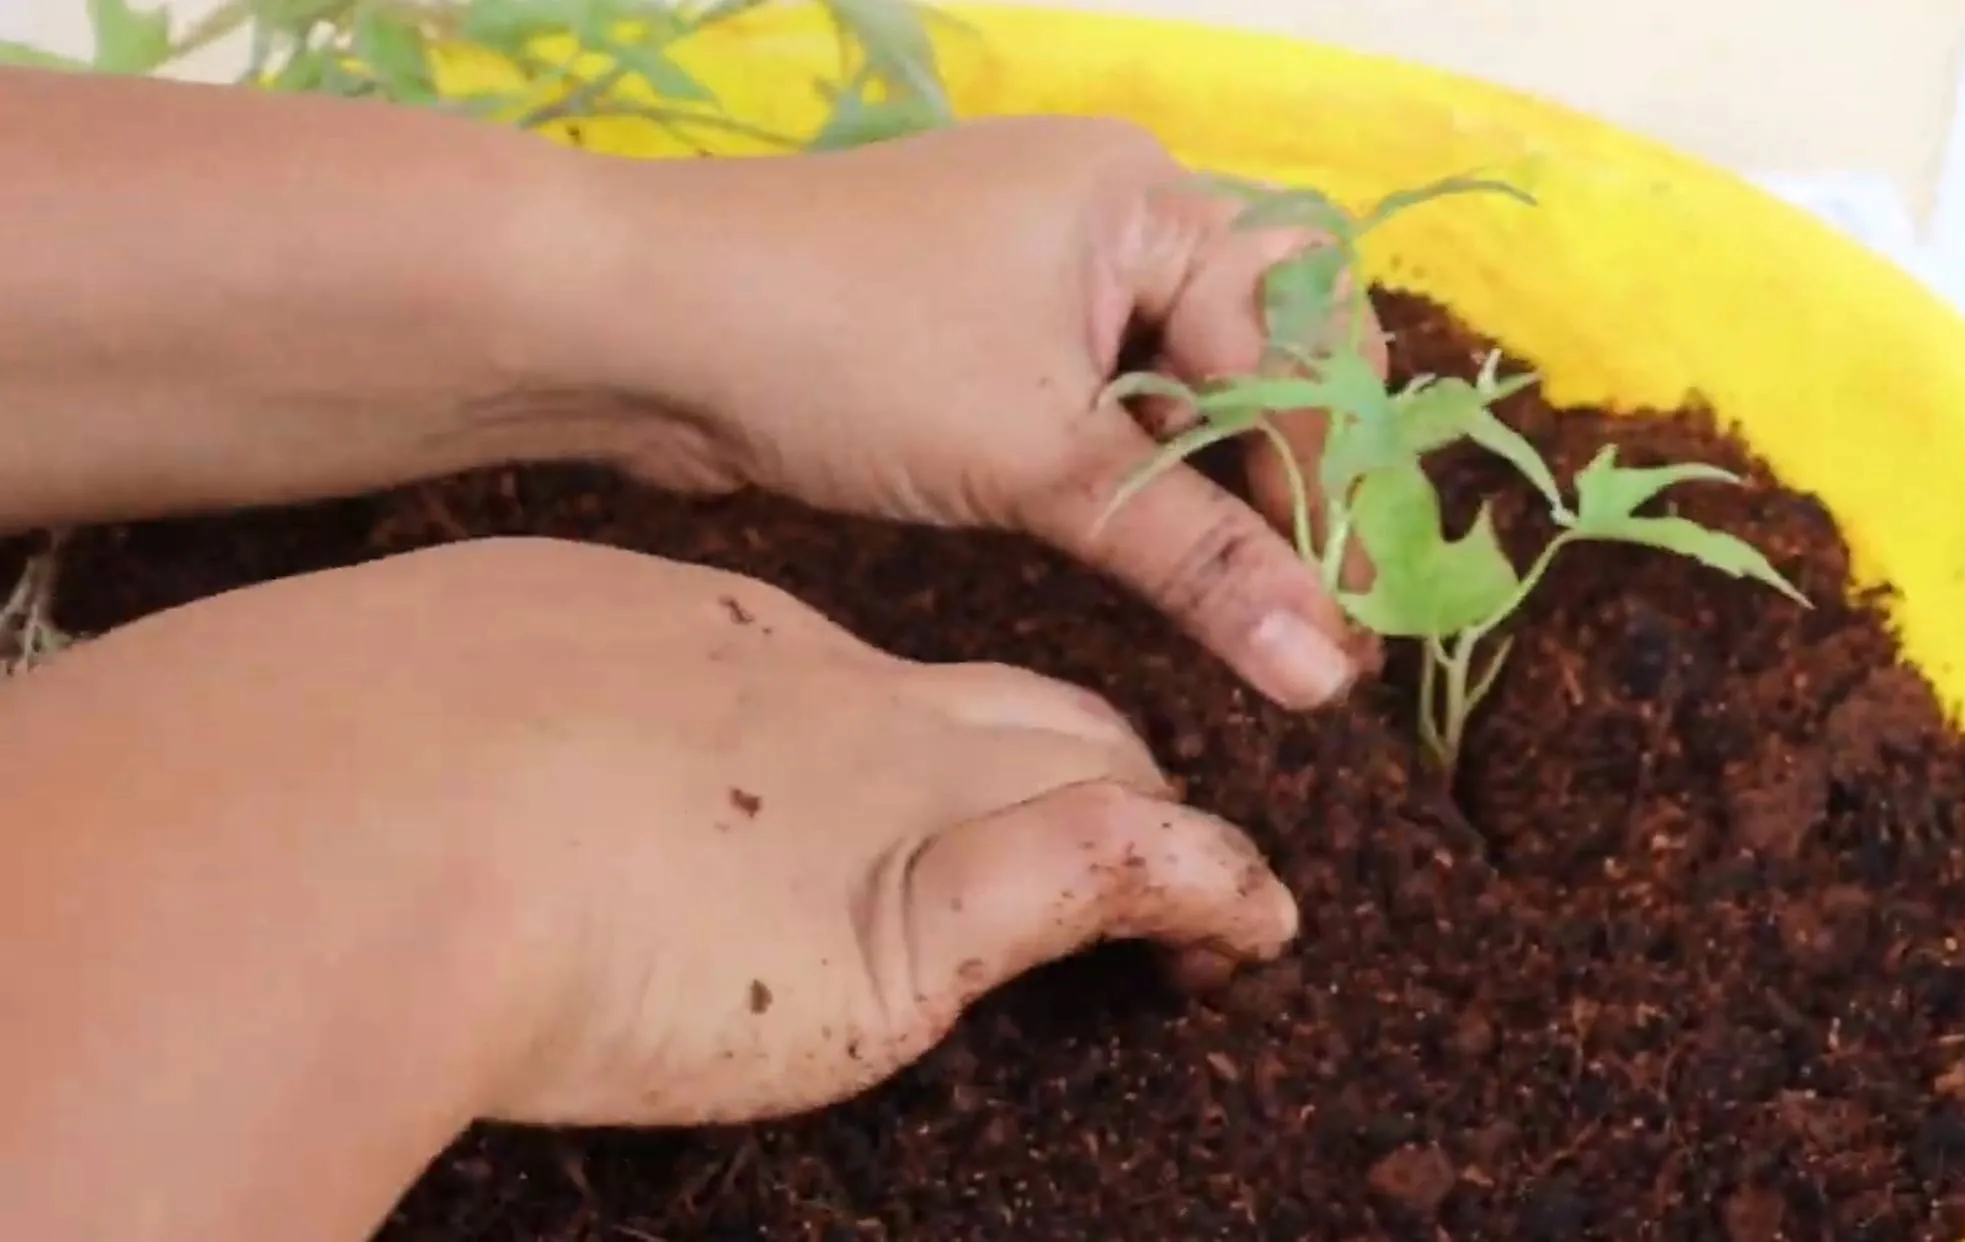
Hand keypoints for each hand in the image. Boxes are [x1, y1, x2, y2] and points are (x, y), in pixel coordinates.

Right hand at [0, 537, 1293, 1145]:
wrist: (356, 822)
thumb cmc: (360, 776)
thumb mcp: (446, 728)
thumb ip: (503, 761)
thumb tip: (426, 827)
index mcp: (725, 661)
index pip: (904, 693)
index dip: (976, 736)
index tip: (1011, 784)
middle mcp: (836, 714)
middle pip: (1034, 720)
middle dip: (1112, 766)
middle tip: (1171, 838)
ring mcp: (887, 801)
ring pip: (1093, 783)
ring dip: (1175, 837)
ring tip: (1238, 907)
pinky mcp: (917, 912)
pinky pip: (1106, 868)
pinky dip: (1197, 889)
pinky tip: (1246, 926)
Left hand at [574, 116, 1382, 710]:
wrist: (634, 325)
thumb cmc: (843, 345)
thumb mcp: (1039, 456)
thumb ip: (1194, 559)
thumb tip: (1327, 669)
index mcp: (1148, 197)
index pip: (1292, 349)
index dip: (1322, 486)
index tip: (1344, 615)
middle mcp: (1114, 221)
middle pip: (1258, 359)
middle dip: (1284, 483)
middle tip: (1315, 615)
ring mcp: (1048, 280)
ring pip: (1180, 396)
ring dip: (1209, 497)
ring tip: (1253, 612)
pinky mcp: (989, 343)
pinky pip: (1105, 414)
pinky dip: (1137, 488)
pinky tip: (1164, 567)